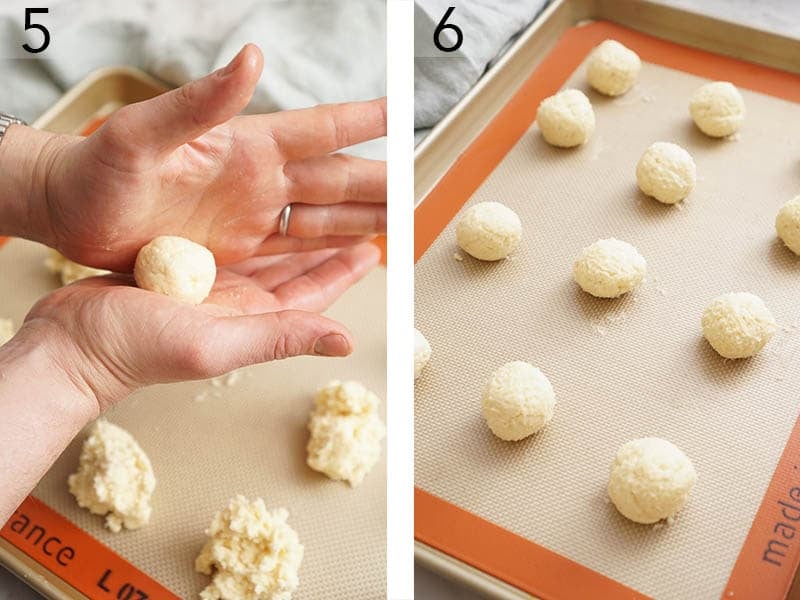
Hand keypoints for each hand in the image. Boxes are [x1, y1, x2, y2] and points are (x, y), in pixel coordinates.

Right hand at [22, 242, 378, 411]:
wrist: (73, 341)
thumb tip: (344, 342)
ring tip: (323, 206)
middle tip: (357, 214)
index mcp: (256, 322)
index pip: (315, 293)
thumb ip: (279, 338)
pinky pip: (231, 243)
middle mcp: (241, 304)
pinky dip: (251, 227)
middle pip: (298, 270)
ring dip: (296, 233)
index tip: (376, 244)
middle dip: (330, 244)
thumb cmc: (135, 349)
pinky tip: (263, 209)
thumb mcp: (215, 342)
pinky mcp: (186, 270)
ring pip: (269, 254)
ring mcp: (215, 288)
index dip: (346, 268)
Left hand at [39, 44, 385, 270]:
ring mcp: (251, 213)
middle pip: (336, 179)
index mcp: (244, 146)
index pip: (318, 129)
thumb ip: (200, 103)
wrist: (71, 213)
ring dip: (362, 219)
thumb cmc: (97, 171)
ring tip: (400, 222)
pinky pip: (296, 247)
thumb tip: (251, 59)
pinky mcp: (239, 246)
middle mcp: (257, 179)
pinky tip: (353, 250)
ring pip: (323, 215)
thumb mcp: (143, 136)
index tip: (406, 115)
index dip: (363, 122)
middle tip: (418, 189)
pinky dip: (329, 249)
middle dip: (379, 184)